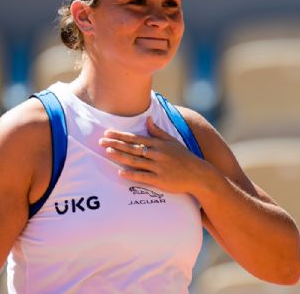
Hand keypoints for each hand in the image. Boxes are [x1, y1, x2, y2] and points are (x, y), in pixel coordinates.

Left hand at [98, 116, 214, 194]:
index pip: (136, 138)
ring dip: (120, 156)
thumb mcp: (172, 141)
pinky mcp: (160, 180)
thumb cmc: (184, 157)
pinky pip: (143, 177)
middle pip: (132, 148)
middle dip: (115, 144)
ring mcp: (158, 167)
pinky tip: (120, 172)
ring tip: (108, 152)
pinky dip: (131, 174)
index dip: (120, 135)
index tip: (108, 133)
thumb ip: (158, 131)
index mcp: (159, 144)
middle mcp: (157, 154)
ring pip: (135, 161)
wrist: (198, 174)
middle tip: (101, 142)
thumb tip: (148, 119)